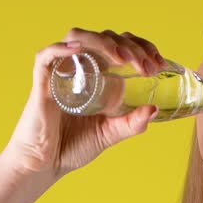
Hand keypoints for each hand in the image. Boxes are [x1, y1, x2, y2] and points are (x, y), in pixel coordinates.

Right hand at [2, 28, 165, 178]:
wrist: (45, 165)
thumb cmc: (73, 146)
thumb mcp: (110, 134)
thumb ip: (131, 124)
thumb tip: (153, 109)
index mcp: (99, 75)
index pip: (121, 46)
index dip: (142, 48)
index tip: (159, 64)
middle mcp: (81, 67)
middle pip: (105, 38)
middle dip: (131, 47)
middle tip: (148, 67)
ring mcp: (61, 72)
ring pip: (79, 38)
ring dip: (104, 42)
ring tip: (124, 58)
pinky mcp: (42, 84)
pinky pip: (45, 57)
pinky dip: (60, 48)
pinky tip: (78, 49)